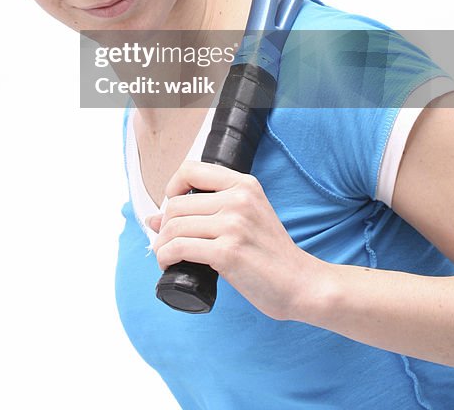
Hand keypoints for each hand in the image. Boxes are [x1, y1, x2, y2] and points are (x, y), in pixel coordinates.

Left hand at [147, 160, 319, 320]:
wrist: (301, 283)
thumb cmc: (272, 254)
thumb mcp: (246, 218)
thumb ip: (207, 211)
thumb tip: (153, 218)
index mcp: (244, 184)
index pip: (190, 169)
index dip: (172, 187)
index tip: (172, 207)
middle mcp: (238, 199)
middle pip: (177, 204)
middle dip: (164, 225)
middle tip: (166, 241)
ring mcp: (233, 225)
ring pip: (174, 226)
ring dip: (161, 244)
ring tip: (165, 255)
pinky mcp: (228, 253)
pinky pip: (180, 248)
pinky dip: (166, 256)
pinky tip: (168, 264)